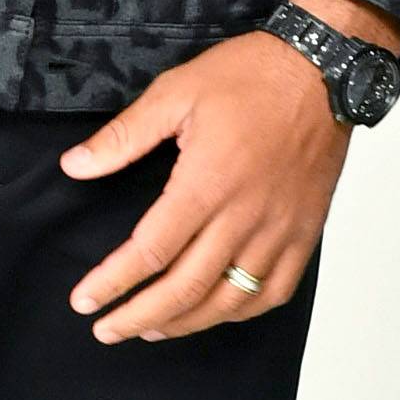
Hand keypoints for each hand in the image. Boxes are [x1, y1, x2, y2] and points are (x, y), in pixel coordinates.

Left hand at [63, 20, 367, 340]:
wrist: (324, 69)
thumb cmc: (252, 75)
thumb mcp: (176, 92)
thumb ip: (124, 136)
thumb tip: (75, 166)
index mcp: (207, 183)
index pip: (150, 252)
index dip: (113, 282)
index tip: (85, 300)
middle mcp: (245, 216)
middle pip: (186, 288)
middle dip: (139, 316)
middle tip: (107, 330)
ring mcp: (279, 229)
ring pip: (229, 299)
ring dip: (185, 323)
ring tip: (151, 328)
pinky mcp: (305, 232)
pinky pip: (275, 291)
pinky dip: (241, 311)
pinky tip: (217, 313)